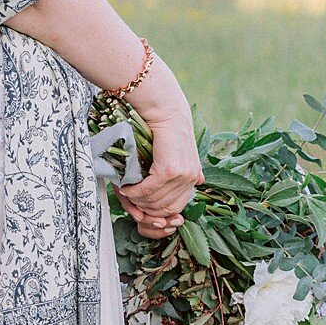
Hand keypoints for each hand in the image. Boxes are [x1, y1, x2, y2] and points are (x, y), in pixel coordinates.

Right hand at [116, 107, 203, 238]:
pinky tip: (126, 188)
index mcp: (194, 177)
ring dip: (137, 200)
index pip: (176, 207)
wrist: (166, 111)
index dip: (157, 212)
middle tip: (130, 201)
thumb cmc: (168, 131)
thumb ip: (187, 171)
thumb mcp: (181, 153)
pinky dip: (134, 192)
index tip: (142, 208)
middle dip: (144, 208)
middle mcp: (191, 178)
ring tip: (126, 193)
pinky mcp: (169, 171)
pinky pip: (148, 190)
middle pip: (164, 207)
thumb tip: (199, 182)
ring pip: (154, 200)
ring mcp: (181, 176)